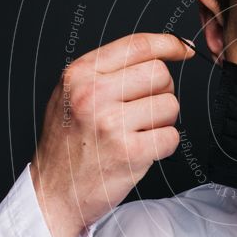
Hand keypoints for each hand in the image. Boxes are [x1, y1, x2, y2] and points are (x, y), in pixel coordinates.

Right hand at [30, 33, 193, 236]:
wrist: (52, 192)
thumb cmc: (67, 143)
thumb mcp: (72, 93)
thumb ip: (109, 70)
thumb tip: (163, 51)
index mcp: (80, 74)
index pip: (137, 45)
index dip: (168, 44)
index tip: (183, 49)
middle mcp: (93, 94)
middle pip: (160, 74)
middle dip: (161, 91)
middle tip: (142, 110)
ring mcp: (111, 124)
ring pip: (170, 105)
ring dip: (162, 121)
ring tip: (135, 132)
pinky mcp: (129, 152)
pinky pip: (171, 137)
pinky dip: (163, 145)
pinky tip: (140, 150)